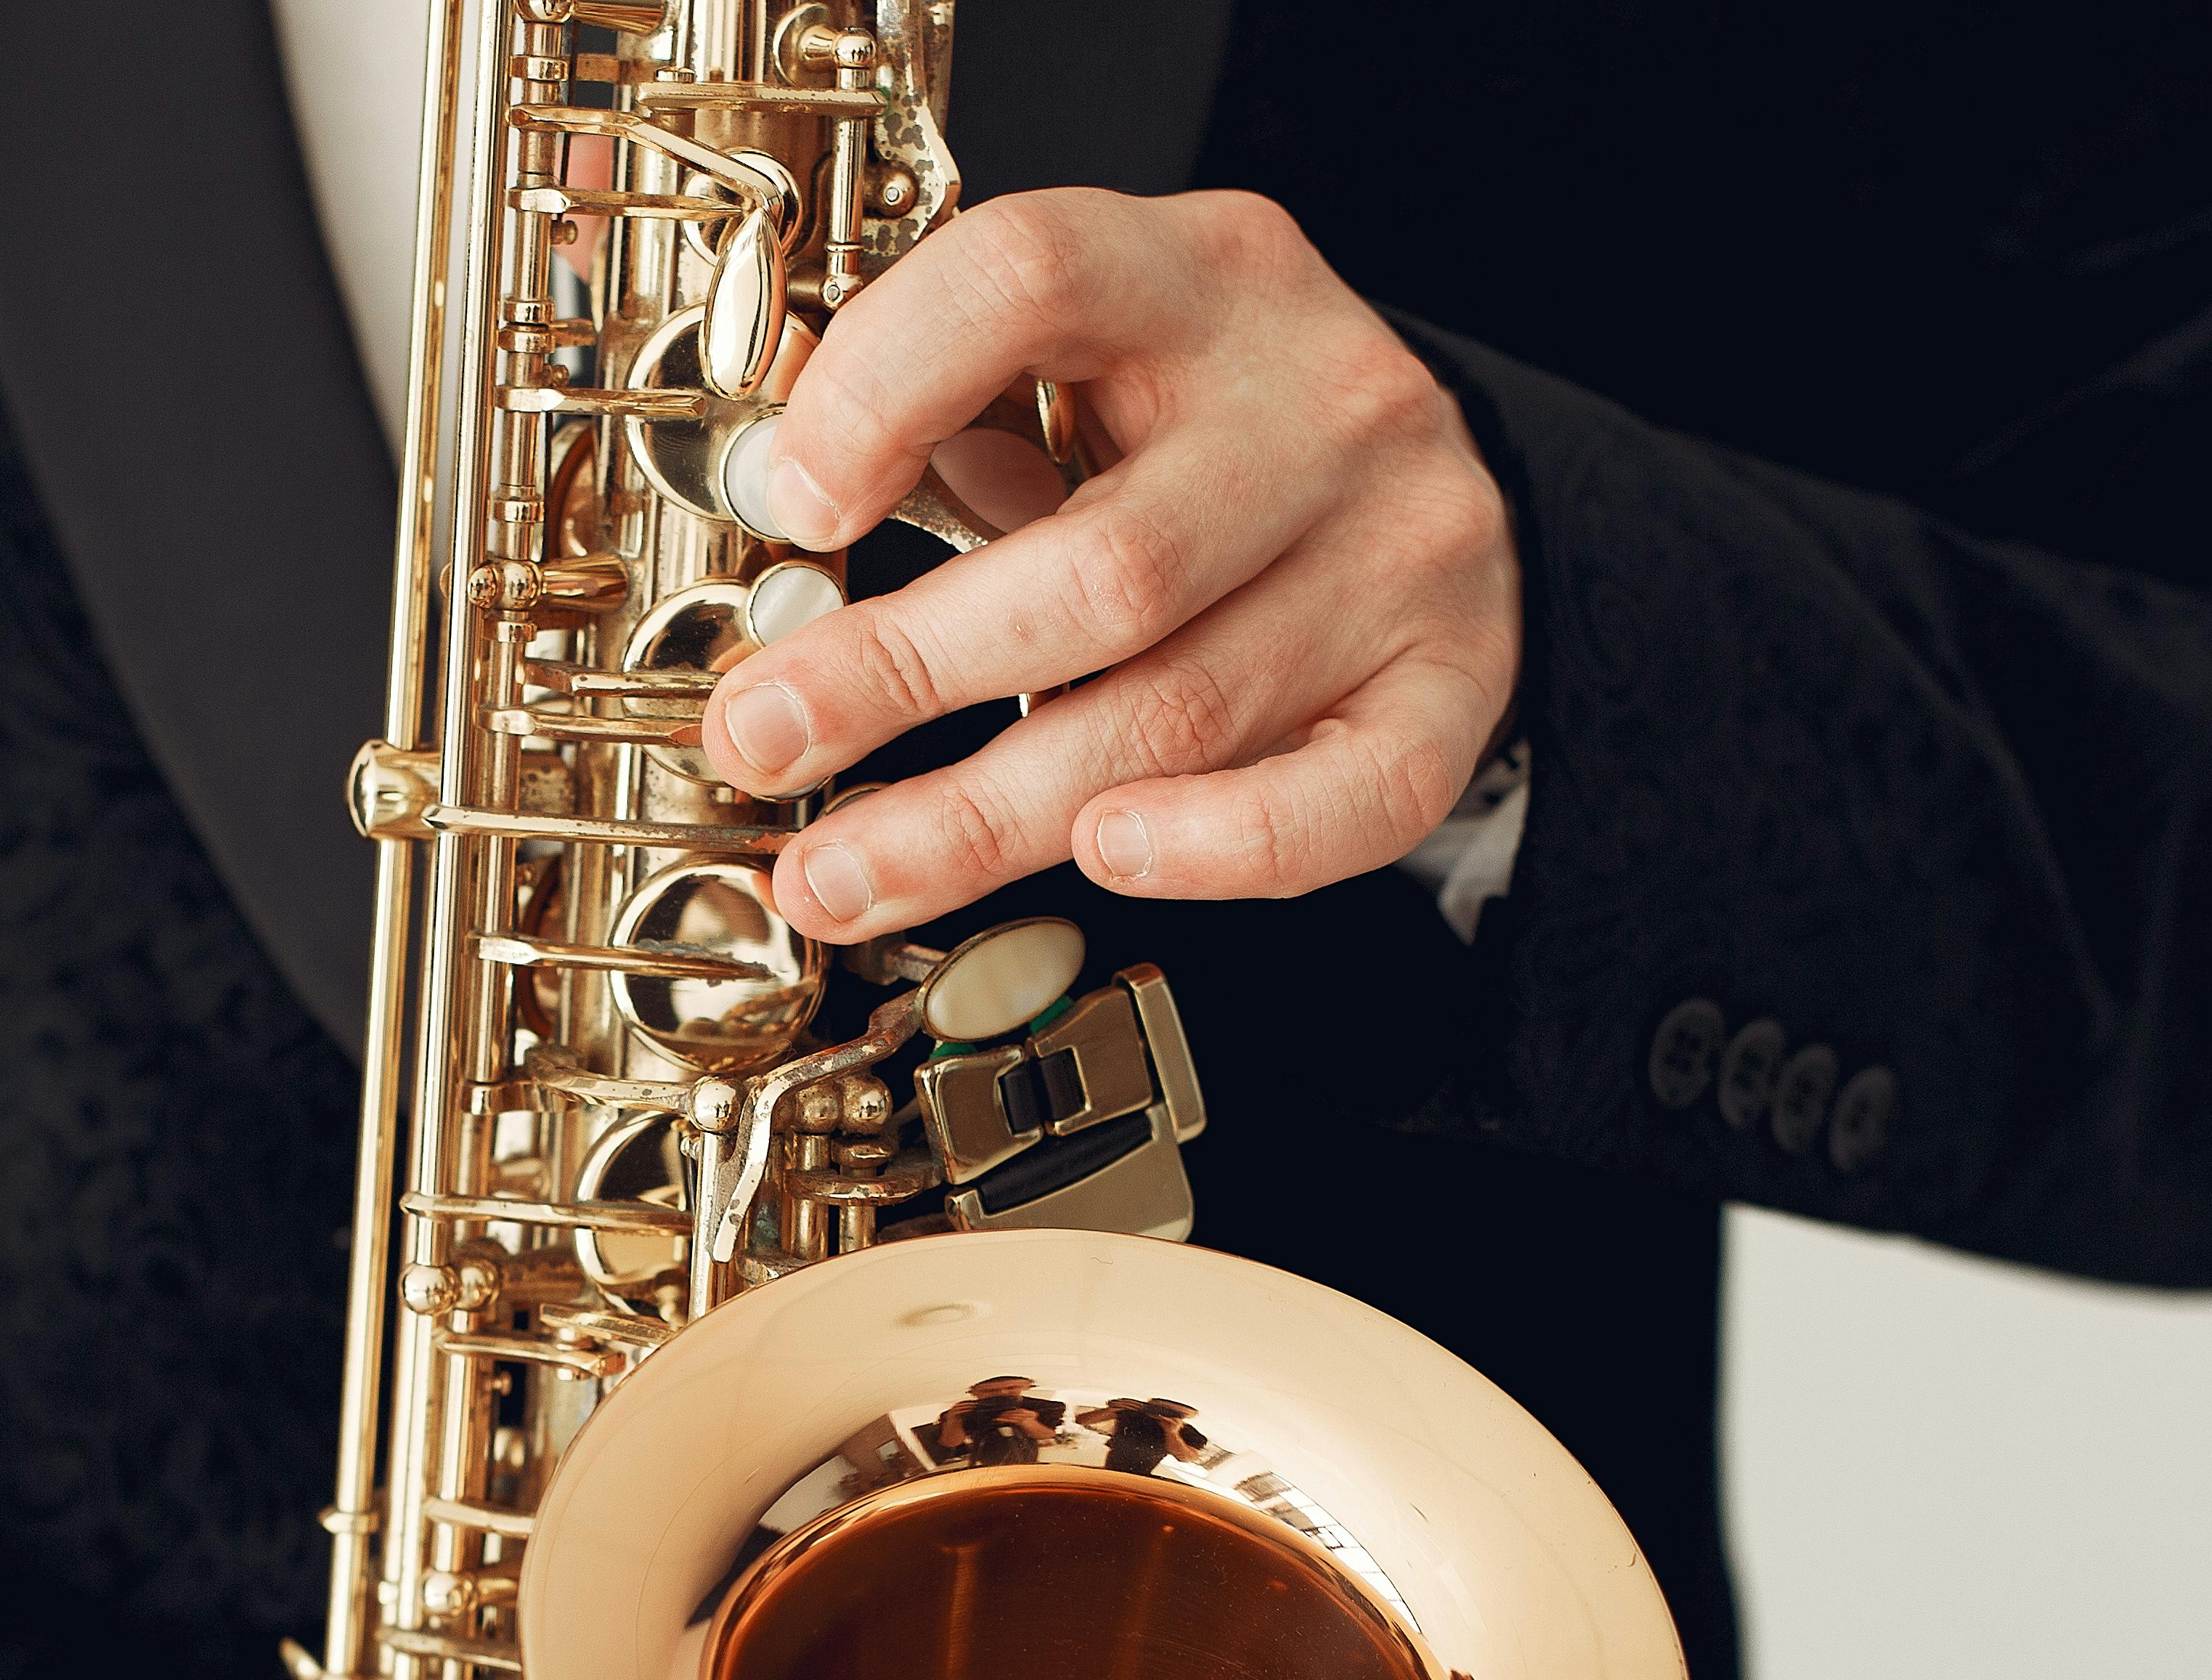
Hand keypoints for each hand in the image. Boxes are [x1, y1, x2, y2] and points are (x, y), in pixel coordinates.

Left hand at [697, 188, 1520, 935]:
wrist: (1419, 474)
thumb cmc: (1198, 426)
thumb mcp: (1079, 356)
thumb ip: (945, 406)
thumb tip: (773, 498)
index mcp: (1202, 274)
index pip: (1031, 280)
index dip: (887, 388)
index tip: (787, 504)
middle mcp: (1319, 403)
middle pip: (1103, 564)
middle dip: (902, 675)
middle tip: (760, 745)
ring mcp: (1401, 551)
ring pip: (1178, 712)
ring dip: (982, 819)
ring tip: (840, 873)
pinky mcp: (1452, 684)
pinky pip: (1341, 802)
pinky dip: (1214, 847)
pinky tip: (1099, 861)